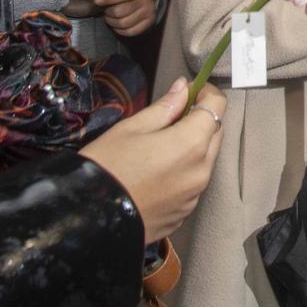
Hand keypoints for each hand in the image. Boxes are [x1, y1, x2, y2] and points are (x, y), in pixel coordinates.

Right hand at [79, 76, 223, 244]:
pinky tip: (157, 174)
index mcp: (191, 144)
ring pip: (205, 161)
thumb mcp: (131, 128)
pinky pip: (192, 185)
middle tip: (173, 117)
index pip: (217, 107)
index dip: (207, 94)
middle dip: (201, 121)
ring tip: (161, 147)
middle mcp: (201, 171)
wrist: (89, 220)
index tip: (192, 91)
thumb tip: (184, 87)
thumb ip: (165, 107)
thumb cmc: (107, 166)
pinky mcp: (183, 214)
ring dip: (194, 148)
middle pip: (215, 135)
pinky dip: (183, 173)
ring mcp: (194, 196)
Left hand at [93, 0, 158, 36]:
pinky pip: (130, 32)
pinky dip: (120, 30)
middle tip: (105, 9)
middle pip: (120, 12)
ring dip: (112, 22)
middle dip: (108, 12)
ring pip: (124, 23)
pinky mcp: (150, 21)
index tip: (97, 0)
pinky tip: (118, 23)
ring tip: (110, 16)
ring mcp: (149, 10)